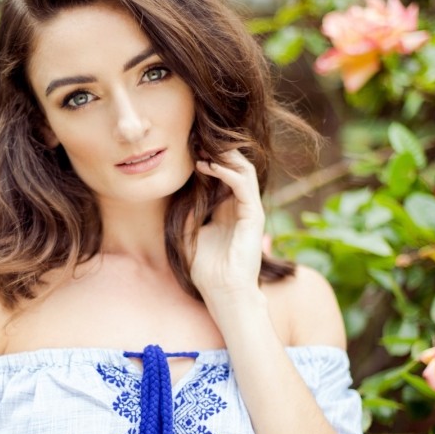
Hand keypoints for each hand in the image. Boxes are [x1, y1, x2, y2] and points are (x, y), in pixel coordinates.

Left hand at [185, 149, 265, 312]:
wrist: (222, 291)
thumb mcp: (189, 234)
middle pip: (236, 169)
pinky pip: (243, 184)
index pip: (223, 177)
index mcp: (228, 211)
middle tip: (196, 142)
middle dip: (217, 153)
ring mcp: (249, 210)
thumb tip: (180, 193)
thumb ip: (188, 213)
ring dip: (223, 157)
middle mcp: (241, 208)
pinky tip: (209, 167)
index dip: (208, 161)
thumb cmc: (207, 269)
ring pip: (244, 170)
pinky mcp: (254, 215)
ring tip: (202, 150)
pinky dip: (227, 172)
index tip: (189, 151)